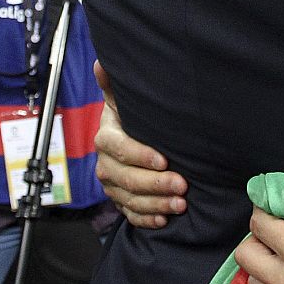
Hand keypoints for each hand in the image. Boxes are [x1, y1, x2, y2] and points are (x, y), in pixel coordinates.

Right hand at [93, 61, 186, 227]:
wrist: (125, 138)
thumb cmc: (130, 117)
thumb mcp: (123, 101)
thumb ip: (113, 86)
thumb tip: (101, 63)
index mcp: (106, 138)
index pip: (120, 149)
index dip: (141, 156)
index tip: (165, 160)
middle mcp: (105, 163)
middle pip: (126, 179)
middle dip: (155, 184)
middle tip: (183, 186)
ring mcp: (112, 185)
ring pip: (130, 199)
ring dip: (156, 204)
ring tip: (181, 205)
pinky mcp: (120, 201)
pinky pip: (130, 215)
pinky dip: (147, 219)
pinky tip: (165, 220)